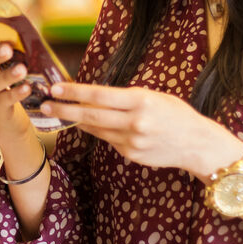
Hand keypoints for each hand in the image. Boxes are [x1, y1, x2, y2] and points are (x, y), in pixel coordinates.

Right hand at [0, 16, 33, 137]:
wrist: (15, 118)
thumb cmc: (15, 82)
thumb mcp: (15, 63)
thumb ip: (16, 48)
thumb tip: (22, 27)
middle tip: (7, 48)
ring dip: (7, 75)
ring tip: (22, 70)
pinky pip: (5, 99)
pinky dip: (15, 93)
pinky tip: (26, 88)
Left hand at [41, 82, 239, 173]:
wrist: (197, 144)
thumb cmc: (176, 114)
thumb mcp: (154, 96)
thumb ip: (126, 97)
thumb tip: (95, 96)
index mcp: (141, 101)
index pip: (99, 95)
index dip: (74, 92)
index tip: (55, 88)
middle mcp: (134, 122)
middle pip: (91, 115)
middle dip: (64, 110)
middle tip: (44, 105)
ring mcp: (132, 142)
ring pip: (96, 129)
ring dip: (76, 121)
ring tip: (58, 113)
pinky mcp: (131, 155)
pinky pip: (109, 141)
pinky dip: (99, 132)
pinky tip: (92, 125)